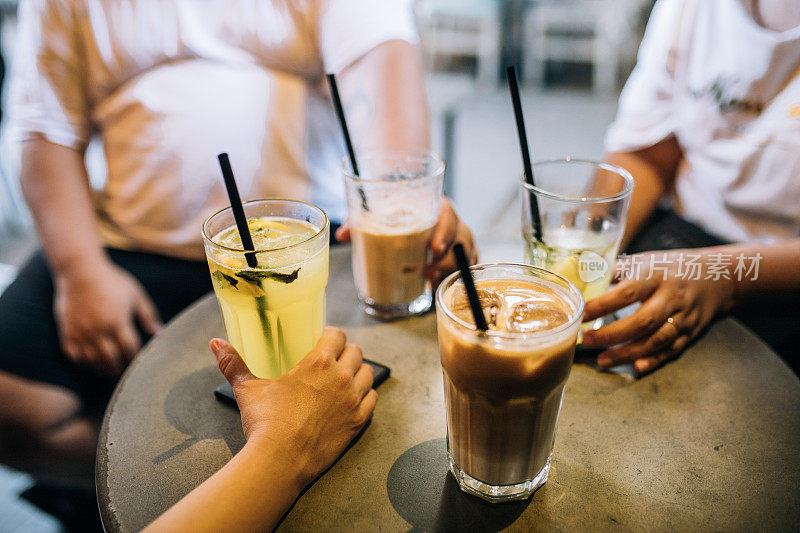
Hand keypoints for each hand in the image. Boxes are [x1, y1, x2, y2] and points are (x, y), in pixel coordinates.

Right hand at [54, 262, 161, 374]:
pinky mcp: (68, 332)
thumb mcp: (136, 295)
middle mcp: (98, 329)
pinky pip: (74, 356)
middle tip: (125, 370)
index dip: (135, 357)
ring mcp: (81, 332)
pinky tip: (92, 362)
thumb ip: (148, 315)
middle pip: (110, 359)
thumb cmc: (112, 282)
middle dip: (120, 368)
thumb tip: (159, 333)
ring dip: (103, 369)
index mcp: (117, 320)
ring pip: (92, 361)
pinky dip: (83, 363)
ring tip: (110, 370)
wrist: (80, 272)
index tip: (139, 360)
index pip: (129, 348)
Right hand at [210, 328, 376, 485]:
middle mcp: (341, 377)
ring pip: (368, 374)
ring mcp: (353, 400)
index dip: (333, 336)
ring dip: (359, 372)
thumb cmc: (265, 423)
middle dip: (346, 352)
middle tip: (335, 359)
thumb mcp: (247, 388)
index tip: (326, 340)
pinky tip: (355, 399)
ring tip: (347, 377)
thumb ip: (232, 363)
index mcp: (318, 363)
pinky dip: (366, 397)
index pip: (338, 336)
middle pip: (356, 352)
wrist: (279, 461)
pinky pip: (372, 400)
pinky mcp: (358, 422)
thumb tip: (216, 343)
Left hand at [335, 197, 477, 282]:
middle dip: (449, 257)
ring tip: (430, 282)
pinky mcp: (457, 256)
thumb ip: (360, 221)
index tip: (434, 248)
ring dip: (450, 270)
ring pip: (466, 254)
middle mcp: (450, 222)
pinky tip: (434, 286)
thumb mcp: (377, 214)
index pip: (448, 213)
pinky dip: (452, 278)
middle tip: (430, 271)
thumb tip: (342, 235)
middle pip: (462, 236)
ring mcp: (457, 240)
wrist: (403, 213)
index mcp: (434, 206)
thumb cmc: (395, 212)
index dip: (445, 231)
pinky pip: (464, 267)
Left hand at [582, 250, 735, 373]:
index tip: (581, 313)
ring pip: (655, 340)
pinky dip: (653, 361)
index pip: (628, 292)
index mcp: (657, 276)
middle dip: (612, 334)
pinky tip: (635, 367)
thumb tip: (582, 277)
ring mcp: (683, 318)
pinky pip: (671, 351)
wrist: (718, 277)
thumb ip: (616, 270)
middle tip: (587, 340)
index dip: (603, 304)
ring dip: (627, 353)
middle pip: (642, 321)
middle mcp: (671, 298)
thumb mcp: (646, 260)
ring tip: (602, 360)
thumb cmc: (672, 267)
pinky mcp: (690, 334)